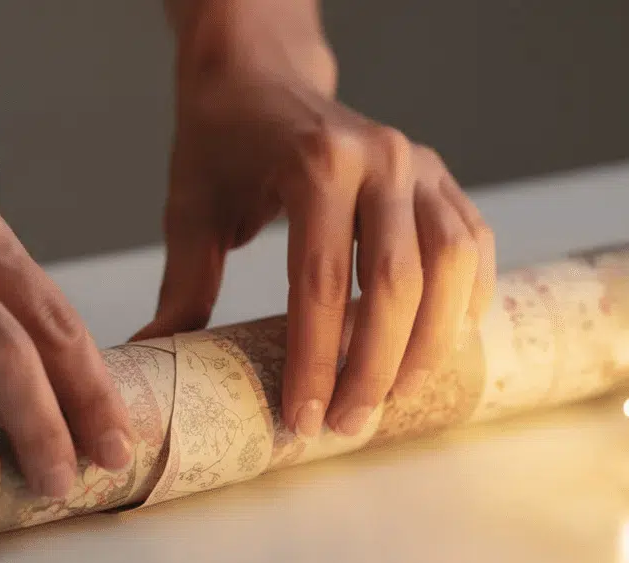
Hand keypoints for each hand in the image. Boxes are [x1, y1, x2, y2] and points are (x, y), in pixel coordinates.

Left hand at [134, 64, 495, 438]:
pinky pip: (474, 244)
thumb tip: (154, 357)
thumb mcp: (191, 210)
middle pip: (395, 284)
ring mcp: (419, 163)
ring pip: (451, 268)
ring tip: (396, 394)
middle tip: (349, 425)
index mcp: (314, 163)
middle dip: (373, 368)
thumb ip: (182, 288)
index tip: (303, 420)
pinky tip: (441, 343)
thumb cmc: (223, 141)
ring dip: (429, 343)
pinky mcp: (440, 175)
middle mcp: (379, 158)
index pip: (320, 284)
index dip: (314, 361)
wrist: (261, 72)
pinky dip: (467, 299)